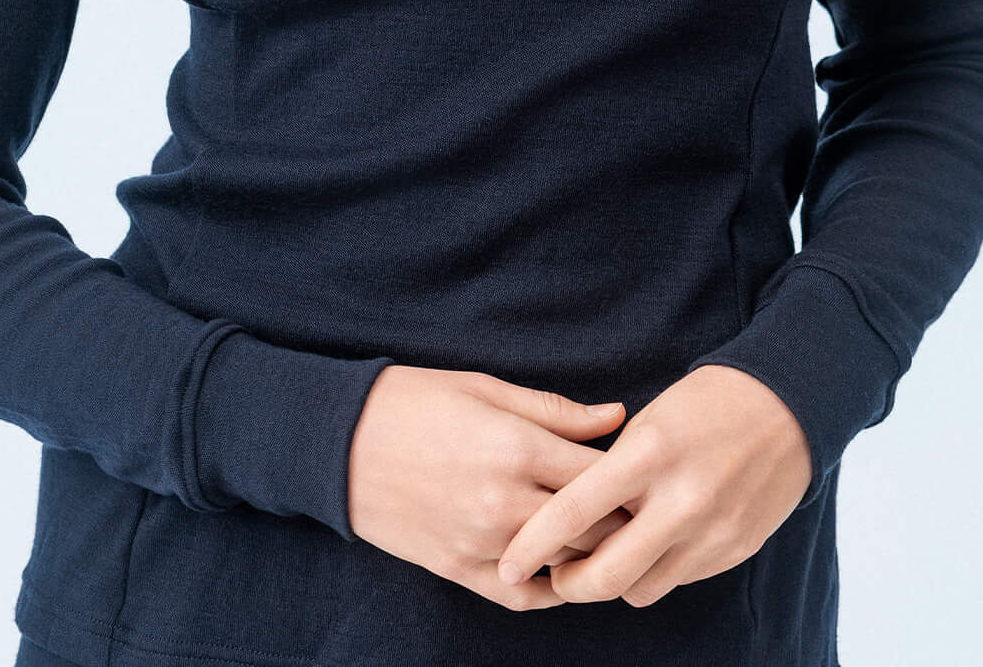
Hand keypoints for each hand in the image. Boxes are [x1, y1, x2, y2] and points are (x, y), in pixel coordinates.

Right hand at [346, 366, 637, 609]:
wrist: (338, 442)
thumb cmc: (414, 401)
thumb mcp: (485, 387)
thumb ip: (556, 410)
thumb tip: (617, 417)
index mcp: (516, 446)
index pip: (602, 475)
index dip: (631, 475)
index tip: (644, 471)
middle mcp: (504, 501)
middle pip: (593, 528)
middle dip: (620, 520)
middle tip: (635, 508)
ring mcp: (480, 542)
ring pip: (562, 565)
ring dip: (587, 554)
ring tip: (603, 538)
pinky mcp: (456, 569)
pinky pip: (519, 596)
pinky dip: (546, 589)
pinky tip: (558, 570)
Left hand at [493, 364, 810, 607]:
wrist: (787, 407)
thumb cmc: (706, 403)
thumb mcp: (650, 419)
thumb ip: (611, 469)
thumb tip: (573, 518)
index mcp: (649, 453)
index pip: (576, 510)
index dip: (534, 543)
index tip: (508, 564)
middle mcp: (681, 499)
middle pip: (605, 574)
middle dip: (569, 585)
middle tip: (554, 575)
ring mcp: (712, 532)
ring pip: (640, 588)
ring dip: (614, 580)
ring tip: (602, 556)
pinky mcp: (734, 551)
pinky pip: (678, 581)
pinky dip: (656, 571)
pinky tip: (651, 545)